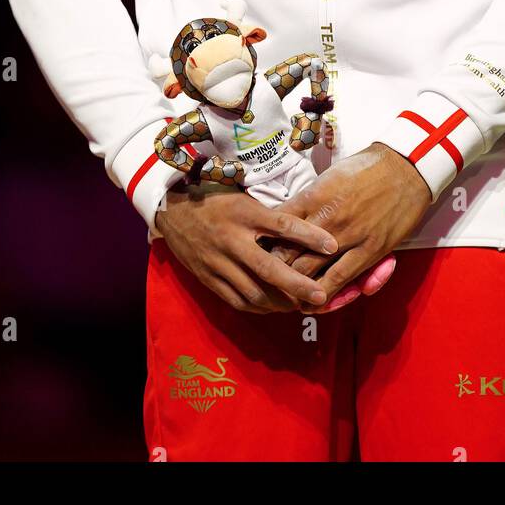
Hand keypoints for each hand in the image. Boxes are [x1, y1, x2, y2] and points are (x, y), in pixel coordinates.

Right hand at [154, 185, 338, 314]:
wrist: (172, 210)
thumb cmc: (214, 199)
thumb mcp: (242, 197)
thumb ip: (267, 215)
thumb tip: (304, 228)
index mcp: (244, 213)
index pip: (282, 225)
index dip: (309, 235)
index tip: (332, 245)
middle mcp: (232, 239)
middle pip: (269, 268)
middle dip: (297, 284)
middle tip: (321, 296)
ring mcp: (218, 261)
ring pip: (253, 290)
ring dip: (279, 302)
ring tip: (300, 305)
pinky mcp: (208, 277)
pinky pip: (236, 299)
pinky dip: (257, 306)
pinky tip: (273, 307)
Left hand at [265, 143, 433, 311]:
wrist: (405, 167)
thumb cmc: (366, 168)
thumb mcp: (328, 176)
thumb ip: (307, 199)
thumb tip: (284, 215)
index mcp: (313, 197)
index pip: (277, 227)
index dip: (264, 243)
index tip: (256, 253)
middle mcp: (326, 218)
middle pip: (287, 253)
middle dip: (272, 271)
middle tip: (263, 282)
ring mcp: (348, 235)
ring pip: (310, 271)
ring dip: (294, 287)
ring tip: (283, 297)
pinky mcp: (370, 250)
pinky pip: (341, 278)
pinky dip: (324, 294)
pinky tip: (313, 303)